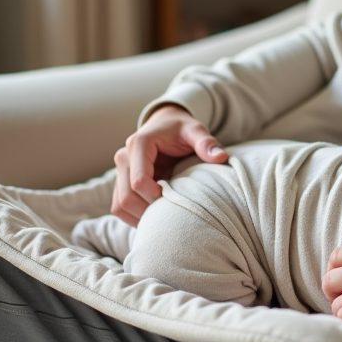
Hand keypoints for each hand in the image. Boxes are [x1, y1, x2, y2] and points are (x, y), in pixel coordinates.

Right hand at [111, 104, 227, 225]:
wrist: (166, 124)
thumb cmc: (181, 128)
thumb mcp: (195, 130)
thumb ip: (206, 142)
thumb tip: (221, 157)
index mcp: (139, 144)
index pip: (139, 181)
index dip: (155, 197)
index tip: (176, 199)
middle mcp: (124, 157)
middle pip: (126, 197)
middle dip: (147, 211)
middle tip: (171, 214)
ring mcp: (120, 171)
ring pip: (119, 205)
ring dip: (139, 217)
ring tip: (163, 218)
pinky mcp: (121, 181)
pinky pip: (119, 206)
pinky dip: (134, 216)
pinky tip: (155, 217)